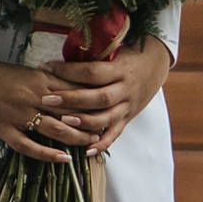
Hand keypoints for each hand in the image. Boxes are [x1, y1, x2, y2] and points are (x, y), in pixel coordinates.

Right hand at [0, 13, 166, 161]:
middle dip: (90, 122)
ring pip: (55, 129)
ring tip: (90, 145)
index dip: (92, 101)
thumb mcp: (22, 73)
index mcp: (39, 80)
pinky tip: (62, 159)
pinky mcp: (4, 129)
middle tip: (107, 130)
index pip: (74, 92)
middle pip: (70, 112)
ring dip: (75, 138)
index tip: (108, 108)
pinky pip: (29, 145)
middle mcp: (33, 97)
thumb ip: (43, 82)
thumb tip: (63, 89)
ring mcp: (18, 114)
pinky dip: (47, 153)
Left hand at [34, 7, 171, 152]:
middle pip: (98, 97)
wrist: (156, 64)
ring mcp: (128, 106)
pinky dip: (101, 144)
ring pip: (107, 118)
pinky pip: (116, 134)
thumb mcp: (113, 50)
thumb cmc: (126, 53)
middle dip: (71, 99)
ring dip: (84, 122)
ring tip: (62, 121)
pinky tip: (85, 151)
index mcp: (120, 69)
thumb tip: (61, 57)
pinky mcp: (128, 118)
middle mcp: (126, 89)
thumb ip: (91, 57)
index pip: (93, 72)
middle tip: (47, 98)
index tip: (46, 68)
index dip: (69, 71)